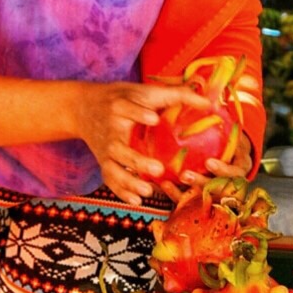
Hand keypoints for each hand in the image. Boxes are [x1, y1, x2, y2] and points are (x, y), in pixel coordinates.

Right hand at [74, 80, 213, 205]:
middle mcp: (110, 129)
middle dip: (136, 160)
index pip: (127, 109)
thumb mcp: (144, 91)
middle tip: (158, 168)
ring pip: (112, 168)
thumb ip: (176, 95)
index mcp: (120, 107)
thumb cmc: (123, 98)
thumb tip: (208, 101)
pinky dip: (120, 191)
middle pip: (119, 147)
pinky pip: (109, 179)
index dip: (139, 114)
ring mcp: (105, 149)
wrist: (83, 108)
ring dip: (128, 181)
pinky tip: (136, 200)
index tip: (154, 119)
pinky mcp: (103, 162)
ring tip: (148, 190)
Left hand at [157, 68, 259, 202]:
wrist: (214, 143)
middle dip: (202, 183)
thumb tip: (209, 91)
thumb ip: (221, 113)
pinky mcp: (196, 194)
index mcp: (239, 164)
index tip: (209, 162)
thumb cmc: (221, 130)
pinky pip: (186, 199)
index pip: (236, 173)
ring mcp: (212, 189)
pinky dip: (175, 193)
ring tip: (168, 181)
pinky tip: (161, 184)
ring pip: (201, 196)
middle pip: (218, 190)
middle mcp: (228, 181)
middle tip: (185, 174)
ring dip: (185, 191)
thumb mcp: (225, 121)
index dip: (224, 170)